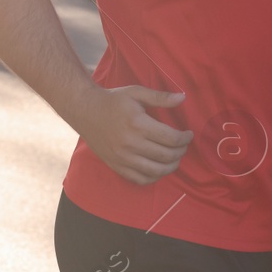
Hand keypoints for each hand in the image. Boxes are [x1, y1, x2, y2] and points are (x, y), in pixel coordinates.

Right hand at [72, 85, 191, 184]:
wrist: (84, 110)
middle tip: (183, 145)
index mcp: (138, 124)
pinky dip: (154, 177)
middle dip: (181, 151)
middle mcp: (130, 143)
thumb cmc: (112, 100)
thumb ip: (160, 97)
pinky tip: (158, 169)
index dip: (185, 138)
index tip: (188, 134)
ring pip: (157, 170)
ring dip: (172, 166)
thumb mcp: (136, 93)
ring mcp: (122, 157)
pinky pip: (140, 179)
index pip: (171, 138)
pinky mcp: (116, 165)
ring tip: (174, 158)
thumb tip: (183, 98)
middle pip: (167, 155)